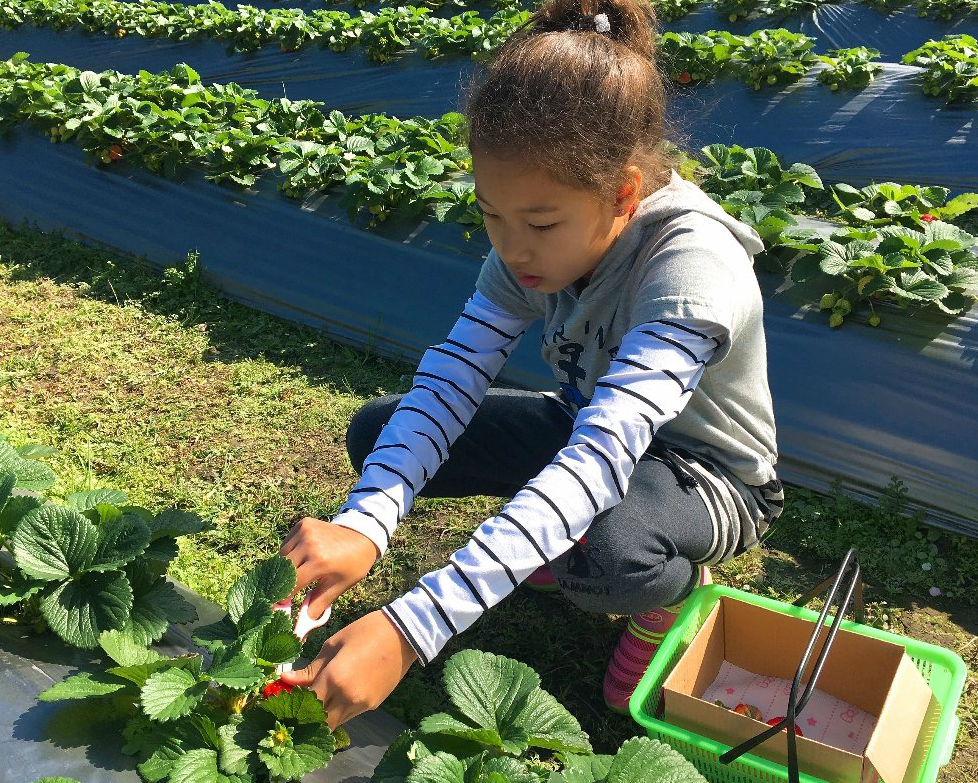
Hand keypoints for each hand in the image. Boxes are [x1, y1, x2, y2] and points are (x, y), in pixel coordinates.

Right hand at [279, 517, 378, 619]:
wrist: (362, 535)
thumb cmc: (353, 564)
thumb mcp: (339, 586)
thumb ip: (318, 603)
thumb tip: (303, 624)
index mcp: (320, 561)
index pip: (292, 583)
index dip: (283, 597)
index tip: (278, 607)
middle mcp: (309, 543)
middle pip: (283, 570)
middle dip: (281, 584)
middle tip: (282, 595)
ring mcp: (305, 531)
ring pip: (282, 556)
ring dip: (284, 569)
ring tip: (295, 576)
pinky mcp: (303, 523)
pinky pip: (286, 544)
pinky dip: (288, 554)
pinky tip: (299, 559)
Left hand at [279, 610, 418, 728]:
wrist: (404, 634)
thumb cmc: (365, 631)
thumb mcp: (333, 644)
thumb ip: (310, 668)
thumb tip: (287, 680)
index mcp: (334, 678)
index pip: (305, 704)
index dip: (292, 705)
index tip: (283, 700)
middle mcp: (347, 697)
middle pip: (318, 723)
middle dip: (306, 718)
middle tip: (298, 706)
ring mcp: (362, 704)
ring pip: (334, 722)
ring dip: (323, 715)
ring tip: (316, 700)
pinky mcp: (373, 706)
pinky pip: (349, 714)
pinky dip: (339, 710)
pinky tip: (337, 695)